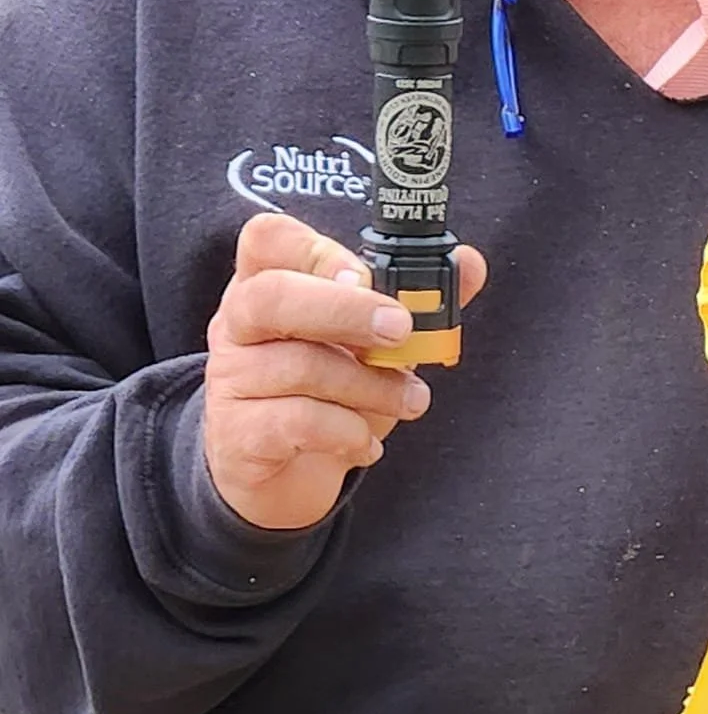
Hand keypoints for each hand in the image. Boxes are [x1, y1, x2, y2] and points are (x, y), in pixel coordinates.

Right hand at [203, 213, 487, 531]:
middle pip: (270, 296)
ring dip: (373, 385)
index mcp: (268, 283)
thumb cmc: (332, 391)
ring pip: (300, 366)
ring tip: (412, 399)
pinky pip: (297, 422)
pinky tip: (367, 441)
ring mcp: (231, 380)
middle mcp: (238, 324)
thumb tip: (470, 263)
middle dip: (346, 309)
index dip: (316, 249)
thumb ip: (420, 299)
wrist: (288, 475)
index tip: (366, 273)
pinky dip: (348, 431)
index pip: (267, 239)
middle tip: (402, 330)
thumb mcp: (375, 342)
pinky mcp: (238, 435)